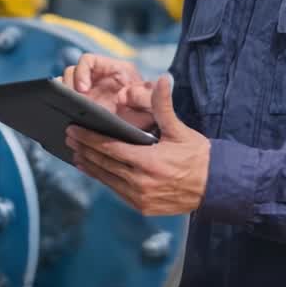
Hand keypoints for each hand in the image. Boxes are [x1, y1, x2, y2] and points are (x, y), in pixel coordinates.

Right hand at [61, 54, 152, 129]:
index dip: (82, 72)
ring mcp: (88, 92)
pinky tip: (68, 120)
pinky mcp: (82, 106)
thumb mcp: (151, 104)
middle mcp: (98, 78)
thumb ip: (145, 96)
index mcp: (114, 70)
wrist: (147, 129)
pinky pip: (66, 103)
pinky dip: (62, 108)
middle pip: (71, 72)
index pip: (88, 60)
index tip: (83, 89)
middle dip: (68, 86)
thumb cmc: (149, 111)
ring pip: (65, 86)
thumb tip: (123, 96)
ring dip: (63, 96)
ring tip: (68, 111)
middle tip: (73, 102)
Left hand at [66, 76, 209, 215]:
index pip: (110, 149)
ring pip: (107, 180)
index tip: (74, 130)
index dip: (89, 139)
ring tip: (76, 154)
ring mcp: (141, 198)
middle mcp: (141, 183)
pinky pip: (117, 191)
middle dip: (84, 150)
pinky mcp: (143, 207)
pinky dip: (104, 179)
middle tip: (69, 138)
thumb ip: (164, 106)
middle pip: (103, 165)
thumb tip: (163, 79)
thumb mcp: (180, 129)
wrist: (216, 186)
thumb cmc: (197, 155)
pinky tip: (95, 170)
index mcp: (149, 162)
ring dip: (90, 166)